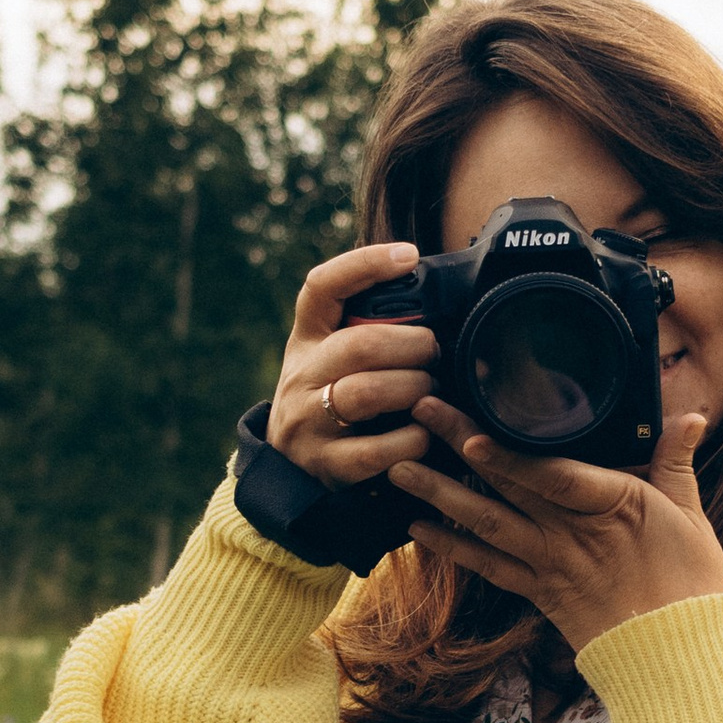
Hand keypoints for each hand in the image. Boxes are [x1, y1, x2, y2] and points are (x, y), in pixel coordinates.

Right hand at [265, 243, 438, 484]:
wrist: (289, 468)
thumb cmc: (329, 399)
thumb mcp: (331, 358)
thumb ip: (367, 329)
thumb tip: (430, 292)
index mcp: (307, 338)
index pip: (323, 287)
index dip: (364, 264)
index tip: (408, 254)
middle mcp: (302, 375)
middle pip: (361, 344)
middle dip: (413, 344)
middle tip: (433, 351)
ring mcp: (310, 421)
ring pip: (368, 392)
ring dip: (415, 388)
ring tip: (430, 390)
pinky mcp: (327, 464)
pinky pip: (379, 450)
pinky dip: (413, 439)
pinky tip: (422, 434)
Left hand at [390, 399, 722, 654]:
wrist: (678, 656)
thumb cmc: (692, 582)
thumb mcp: (691, 515)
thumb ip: (676, 462)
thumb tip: (691, 417)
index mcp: (614, 503)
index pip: (551, 476)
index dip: (507, 459)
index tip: (470, 435)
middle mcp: (573, 533)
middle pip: (508, 485)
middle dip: (459, 447)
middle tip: (420, 414)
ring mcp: (552, 564)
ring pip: (487, 523)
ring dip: (440, 494)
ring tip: (400, 468)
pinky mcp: (541, 593)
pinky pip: (489, 567)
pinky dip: (452, 547)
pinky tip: (419, 527)